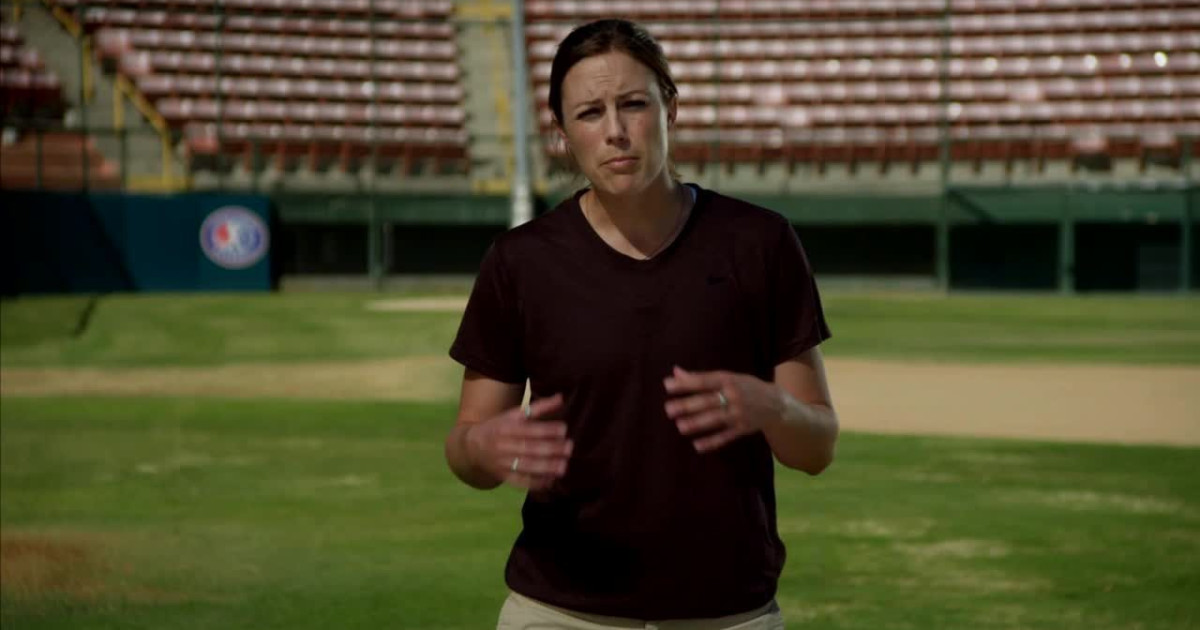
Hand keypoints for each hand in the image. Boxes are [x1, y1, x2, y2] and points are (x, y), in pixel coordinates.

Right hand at [464, 393, 572, 489]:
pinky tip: (551, 481)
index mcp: (507, 428)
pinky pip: (521, 482)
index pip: (529, 429)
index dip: (546, 429)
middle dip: (551, 449)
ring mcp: (503, 463)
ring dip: (547, 467)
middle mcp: (504, 446)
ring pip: (527, 466)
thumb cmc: (499, 427)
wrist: (471, 448)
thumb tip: (561, 397)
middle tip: (569, 448)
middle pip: (530, 448)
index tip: (564, 429)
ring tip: (564, 466)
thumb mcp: (514, 414)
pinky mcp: (504, 478)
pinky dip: (536, 483)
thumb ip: (539, 407)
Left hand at [664, 366, 784, 452]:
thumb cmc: (745, 387)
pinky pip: (725, 437)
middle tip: (668, 409)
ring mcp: (739, 413)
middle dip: (688, 405)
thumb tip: (675, 372)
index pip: (704, 381)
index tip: (667, 386)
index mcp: (728, 380)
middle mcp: (734, 396)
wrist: (776, 403)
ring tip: (680, 427)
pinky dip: (712, 442)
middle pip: (708, 401)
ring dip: (697, 423)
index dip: (686, 383)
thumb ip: (701, 377)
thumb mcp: (727, 377)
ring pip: (716, 419)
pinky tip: (697, 446)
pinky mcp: (743, 429)